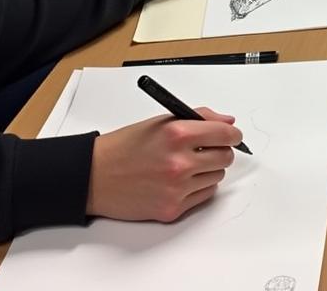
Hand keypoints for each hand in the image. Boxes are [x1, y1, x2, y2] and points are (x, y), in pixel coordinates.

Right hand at [86, 107, 241, 221]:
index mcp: (179, 134)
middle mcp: (179, 162)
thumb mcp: (163, 121)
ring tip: (187, 165)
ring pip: (217, 177)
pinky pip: (205, 195)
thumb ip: (200, 118)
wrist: (94, 176)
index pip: (226, 134)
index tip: (233, 135)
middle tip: (208, 149)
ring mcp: (176, 188)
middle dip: (221, 151)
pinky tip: (182, 180)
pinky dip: (199, 187)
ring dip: (209, 170)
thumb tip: (228, 122)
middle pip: (225, 157)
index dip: (233, 134)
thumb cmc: (126, 147)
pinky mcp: (172, 209)